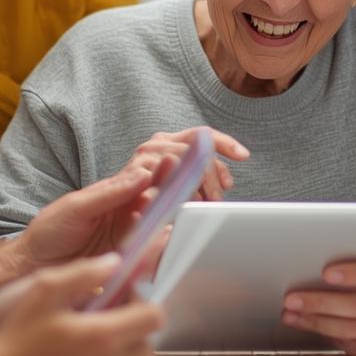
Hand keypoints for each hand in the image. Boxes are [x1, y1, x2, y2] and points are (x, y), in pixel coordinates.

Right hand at [0, 254, 163, 355]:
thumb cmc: (10, 339)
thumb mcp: (42, 290)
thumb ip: (83, 273)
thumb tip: (113, 263)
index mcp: (100, 336)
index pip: (152, 318)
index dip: (145, 302)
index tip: (128, 297)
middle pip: (145, 346)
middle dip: (134, 329)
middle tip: (109, 318)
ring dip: (117, 353)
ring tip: (86, 341)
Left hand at [14, 161, 175, 274]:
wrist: (31, 267)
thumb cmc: (48, 233)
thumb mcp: (77, 206)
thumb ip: (110, 192)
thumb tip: (142, 175)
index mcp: (114, 194)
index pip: (146, 177)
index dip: (163, 168)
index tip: (175, 160)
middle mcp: (126, 214)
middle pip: (159, 198)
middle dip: (170, 187)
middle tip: (178, 180)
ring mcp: (128, 237)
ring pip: (158, 223)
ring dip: (162, 213)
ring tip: (158, 203)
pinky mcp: (127, 259)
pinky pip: (149, 249)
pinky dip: (155, 241)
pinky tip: (154, 233)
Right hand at [120, 127, 248, 198]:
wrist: (111, 220)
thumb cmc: (147, 202)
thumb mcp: (179, 188)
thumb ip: (200, 180)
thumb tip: (225, 185)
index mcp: (169, 142)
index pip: (203, 135)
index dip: (225, 143)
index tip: (244, 156)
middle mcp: (156, 145)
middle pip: (197, 147)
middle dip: (212, 173)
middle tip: (219, 196)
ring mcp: (144, 157)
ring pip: (184, 161)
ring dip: (197, 185)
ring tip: (201, 204)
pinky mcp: (134, 173)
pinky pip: (165, 179)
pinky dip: (178, 192)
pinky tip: (183, 204)